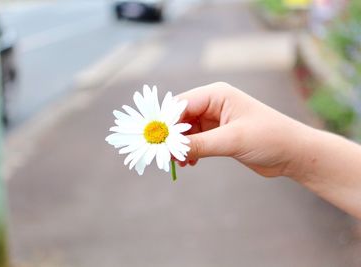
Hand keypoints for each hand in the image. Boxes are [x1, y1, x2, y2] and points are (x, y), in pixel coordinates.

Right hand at [176, 82, 309, 177]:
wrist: (294, 153)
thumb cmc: (270, 137)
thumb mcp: (232, 140)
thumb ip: (199, 144)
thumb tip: (169, 150)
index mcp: (217, 95)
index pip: (181, 105)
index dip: (165, 122)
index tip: (155, 141)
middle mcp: (214, 104)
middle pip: (180, 118)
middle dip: (171, 137)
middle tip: (165, 155)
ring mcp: (216, 119)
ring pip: (186, 131)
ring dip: (180, 146)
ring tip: (179, 162)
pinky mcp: (219, 134)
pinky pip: (195, 140)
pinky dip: (190, 151)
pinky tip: (190, 163)